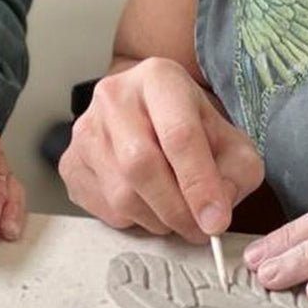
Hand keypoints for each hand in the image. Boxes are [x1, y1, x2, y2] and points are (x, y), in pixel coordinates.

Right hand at [58, 57, 263, 243]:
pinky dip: (133, 220)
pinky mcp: (70, 162)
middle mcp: (114, 96)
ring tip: (177, 213)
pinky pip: (103, 208)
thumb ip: (237, 172)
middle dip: (177, 209)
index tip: (216, 221)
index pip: (179, 135)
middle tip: (200, 229)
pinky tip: (149, 204)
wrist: (148, 112)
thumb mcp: (230, 139)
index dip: (200, 184)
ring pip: (121, 194)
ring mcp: (85, 129)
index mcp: (159, 78)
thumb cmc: (191, 126)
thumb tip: (213, 212)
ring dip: (157, 219)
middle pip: (141, 165)